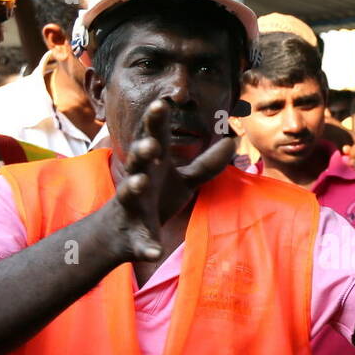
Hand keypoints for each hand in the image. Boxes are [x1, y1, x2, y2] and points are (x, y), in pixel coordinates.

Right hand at [107, 101, 234, 263]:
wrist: (122, 233)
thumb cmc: (155, 198)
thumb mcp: (183, 181)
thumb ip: (205, 164)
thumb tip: (232, 141)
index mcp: (153, 165)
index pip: (155, 138)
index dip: (156, 122)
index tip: (162, 102)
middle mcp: (138, 179)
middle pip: (138, 160)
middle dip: (143, 150)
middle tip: (151, 142)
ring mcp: (132, 207)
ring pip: (129, 193)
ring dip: (134, 186)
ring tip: (141, 182)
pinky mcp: (132, 236)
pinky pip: (140, 242)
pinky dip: (146, 247)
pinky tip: (154, 252)